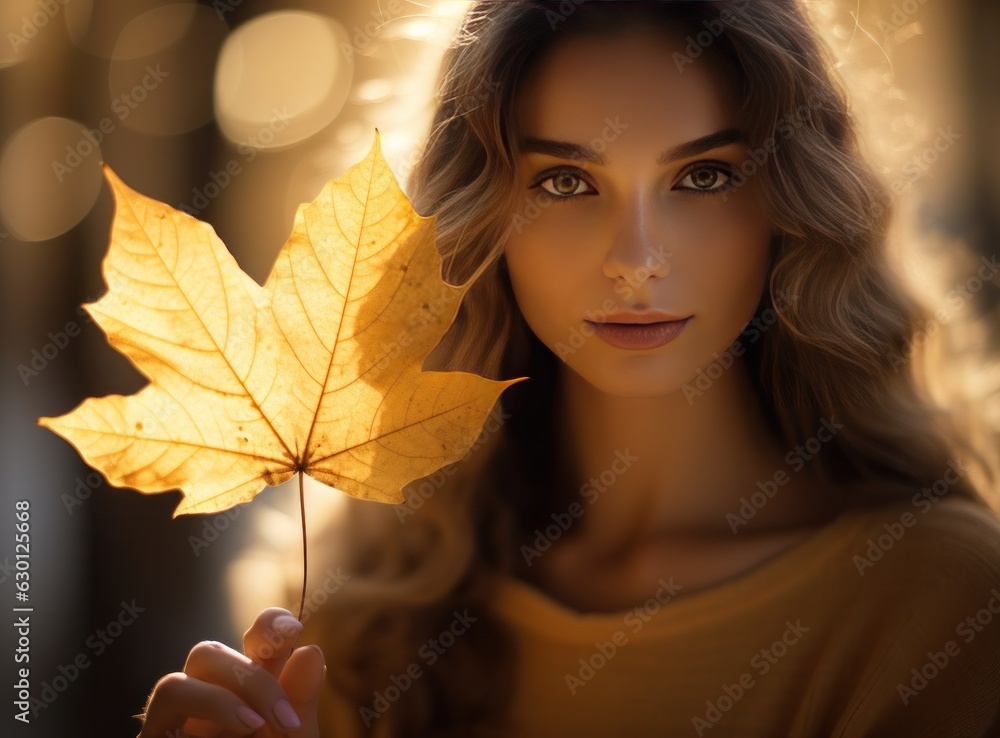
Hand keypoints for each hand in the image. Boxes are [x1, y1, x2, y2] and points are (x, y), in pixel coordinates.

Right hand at [137, 607, 325, 736]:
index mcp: (244, 691)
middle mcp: (206, 699)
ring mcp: (175, 720)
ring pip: (176, 680)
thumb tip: (311, 650)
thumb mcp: (292, 737)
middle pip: (208, 655)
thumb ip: (299, 701)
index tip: (294, 627)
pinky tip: (240, 729)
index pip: (250, 640)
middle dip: (252, 678)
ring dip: (222, 697)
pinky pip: (164, 704)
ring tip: (256, 727)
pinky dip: (208, 707)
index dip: (268, 623)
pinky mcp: (155, 737)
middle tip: (287, 719)